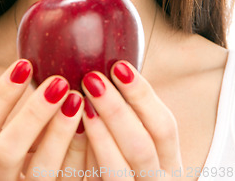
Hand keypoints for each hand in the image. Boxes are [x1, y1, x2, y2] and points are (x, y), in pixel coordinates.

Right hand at [0, 59, 84, 180]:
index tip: (25, 64)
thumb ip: (28, 113)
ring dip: (60, 133)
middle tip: (59, 82)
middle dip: (32, 114)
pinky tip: (95, 126)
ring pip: (41, 171)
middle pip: (6, 151)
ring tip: (79, 100)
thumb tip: (43, 62)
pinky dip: (83, 154)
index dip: (1, 95)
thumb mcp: (22, 139)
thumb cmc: (34, 157)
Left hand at [81, 61, 182, 180]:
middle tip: (91, 79)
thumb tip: (109, 64)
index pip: (165, 127)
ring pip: (117, 172)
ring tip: (77, 102)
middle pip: (142, 148)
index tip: (119, 66)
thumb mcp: (136, 137)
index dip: (143, 95)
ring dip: (98, 135)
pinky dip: (78, 162)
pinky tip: (65, 134)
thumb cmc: (124, 158)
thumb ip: (128, 113)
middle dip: (116, 111)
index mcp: (168, 160)